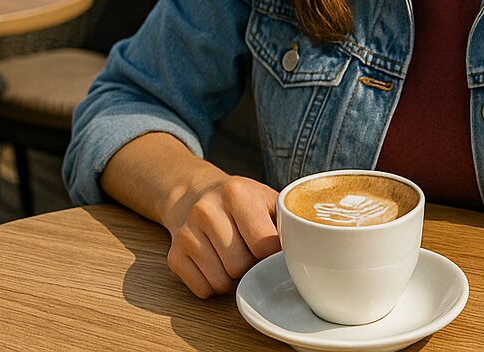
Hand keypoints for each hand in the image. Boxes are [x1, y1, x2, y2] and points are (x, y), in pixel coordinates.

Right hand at [161, 173, 281, 297]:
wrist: (193, 194)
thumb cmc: (240, 202)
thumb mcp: (266, 198)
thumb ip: (288, 220)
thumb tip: (309, 247)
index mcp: (236, 193)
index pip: (264, 244)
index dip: (274, 253)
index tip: (275, 249)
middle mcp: (206, 210)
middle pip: (241, 265)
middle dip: (251, 265)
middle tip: (251, 251)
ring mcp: (187, 233)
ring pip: (221, 281)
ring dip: (233, 278)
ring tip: (233, 256)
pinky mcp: (174, 254)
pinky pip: (202, 289)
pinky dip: (214, 285)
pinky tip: (215, 263)